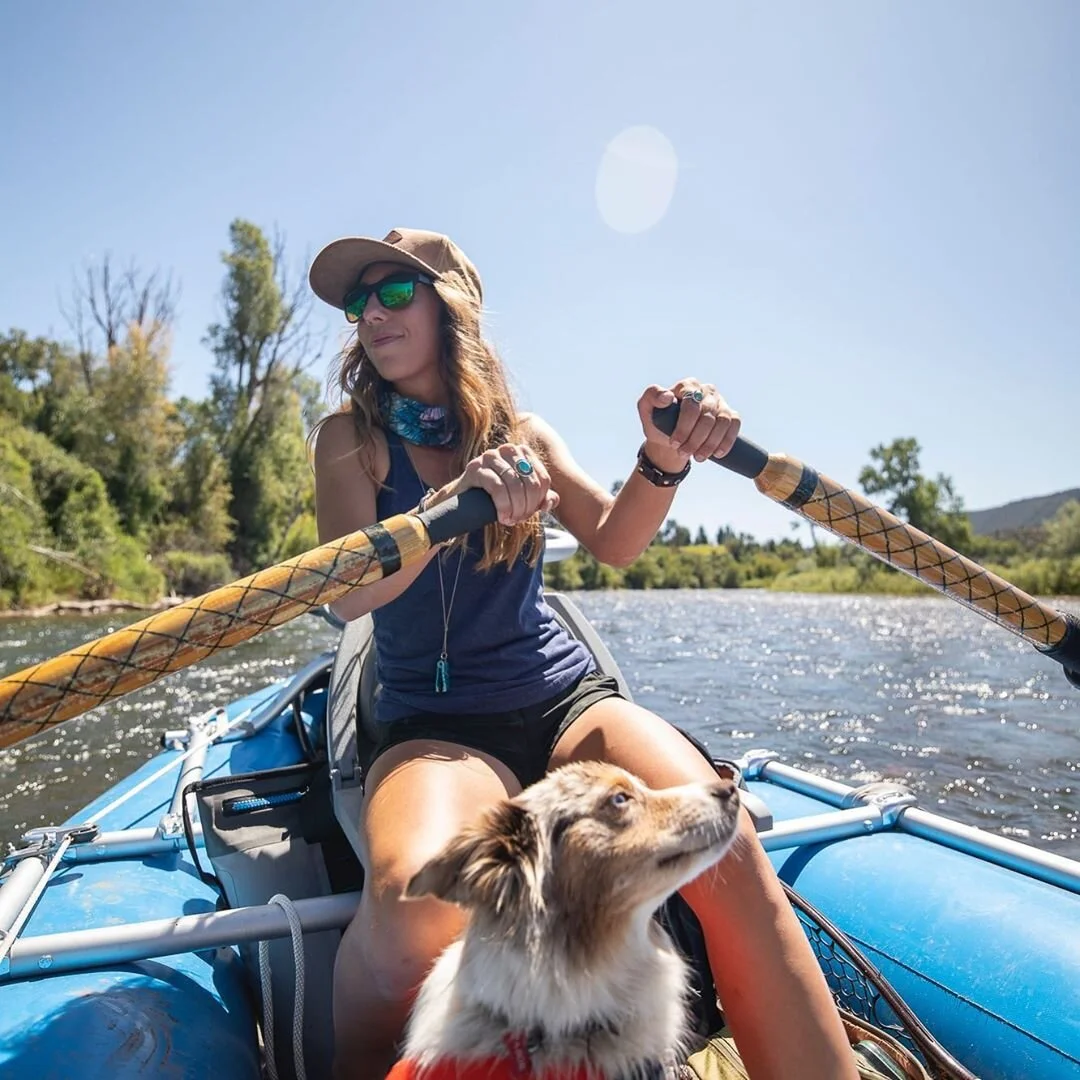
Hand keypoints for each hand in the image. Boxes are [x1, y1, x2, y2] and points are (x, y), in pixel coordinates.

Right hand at [443, 444, 558, 525]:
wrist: (464, 500)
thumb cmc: (497, 497)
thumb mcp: (523, 498)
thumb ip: (541, 499)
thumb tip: (551, 502)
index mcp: (523, 452)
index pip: (542, 478)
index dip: (539, 500)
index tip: (531, 513)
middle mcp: (507, 449)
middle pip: (530, 482)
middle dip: (527, 506)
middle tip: (519, 519)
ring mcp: (490, 456)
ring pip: (514, 485)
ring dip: (516, 508)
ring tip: (511, 519)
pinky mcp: (475, 468)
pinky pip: (497, 487)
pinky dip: (503, 505)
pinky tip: (502, 517)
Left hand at [638, 379, 740, 466]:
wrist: (671, 439)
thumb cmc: (658, 421)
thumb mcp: (646, 408)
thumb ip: (651, 397)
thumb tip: (667, 396)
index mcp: (687, 386)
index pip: (691, 404)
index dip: (684, 426)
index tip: (674, 443)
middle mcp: (706, 391)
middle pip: (707, 415)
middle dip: (695, 439)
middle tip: (683, 454)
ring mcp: (720, 402)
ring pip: (722, 421)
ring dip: (710, 443)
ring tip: (698, 457)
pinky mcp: (730, 415)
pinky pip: (734, 425)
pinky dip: (727, 441)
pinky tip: (717, 454)